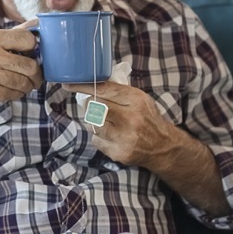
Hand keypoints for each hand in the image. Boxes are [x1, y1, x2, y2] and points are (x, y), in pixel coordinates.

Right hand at [0, 20, 43, 113]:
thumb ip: (12, 34)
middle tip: (33, 77)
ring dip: (27, 86)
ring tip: (20, 85)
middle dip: (36, 74)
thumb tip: (37, 22)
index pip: (28, 39)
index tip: (31, 54)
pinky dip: (16, 95)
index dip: (33, 48)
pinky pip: (14, 94)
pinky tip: (9, 91)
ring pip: (24, 83)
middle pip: (30, 66)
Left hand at [61, 80, 176, 168]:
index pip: (102, 89)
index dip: (82, 86)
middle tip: (92, 105)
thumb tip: (91, 81)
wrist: (163, 146)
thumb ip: (118, 91)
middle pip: (94, 106)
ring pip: (92, 124)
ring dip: (93, 121)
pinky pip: (96, 140)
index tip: (68, 85)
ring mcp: (124, 137)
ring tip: (104, 121)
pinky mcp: (119, 152)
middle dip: (89, 104)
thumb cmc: (147, 118)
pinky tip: (110, 135)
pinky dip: (99, 137)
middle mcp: (131, 118)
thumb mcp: (140, 99)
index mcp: (136, 100)